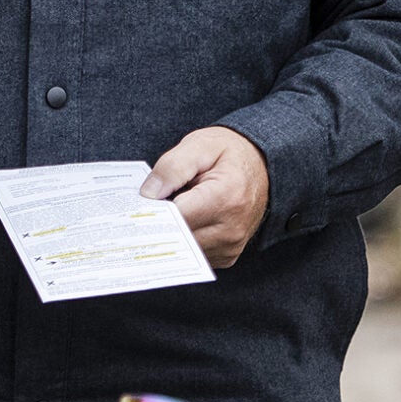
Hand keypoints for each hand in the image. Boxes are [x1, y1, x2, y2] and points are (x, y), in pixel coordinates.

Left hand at [141, 126, 270, 268]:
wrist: (263, 166)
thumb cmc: (229, 154)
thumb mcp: (200, 146)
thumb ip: (171, 167)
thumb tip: (148, 195)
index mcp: (225, 198)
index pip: (176, 217)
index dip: (153, 211)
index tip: (138, 204)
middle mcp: (231, 229)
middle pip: (177, 238)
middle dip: (159, 224)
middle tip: (145, 208)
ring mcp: (231, 246)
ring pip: (182, 251)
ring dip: (171, 234)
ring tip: (172, 210)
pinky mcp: (227, 255)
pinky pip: (193, 255)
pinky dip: (183, 241)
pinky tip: (183, 222)